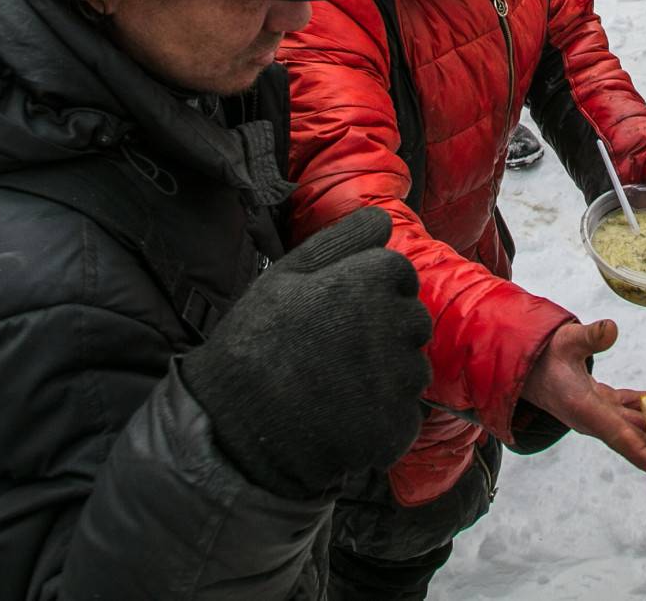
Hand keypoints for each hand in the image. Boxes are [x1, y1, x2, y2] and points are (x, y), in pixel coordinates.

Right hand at [183, 208, 431, 497]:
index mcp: (370, 280)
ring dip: (387, 377)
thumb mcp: (286, 275)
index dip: (372, 290)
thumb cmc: (255, 342)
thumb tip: (383, 219)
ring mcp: (398, 378)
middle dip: (386, 332)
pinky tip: (342, 419)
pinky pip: (404, 415)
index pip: (400, 273)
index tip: (342, 309)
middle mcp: (394, 324)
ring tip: (336, 387)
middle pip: (414, 320)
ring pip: (414, 369)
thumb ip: (341, 241)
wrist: (231, 426)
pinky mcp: (397, 426)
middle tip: (337, 351)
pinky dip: (381, 420)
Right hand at [520, 320, 645, 471]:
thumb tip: (611, 329)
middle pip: (638, 438)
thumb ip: (588, 336)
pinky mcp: (602, 404)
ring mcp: (599, 414)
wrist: (524, 363)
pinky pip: (632, 411)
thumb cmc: (543, 353)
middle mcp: (595, 419)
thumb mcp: (565, 341)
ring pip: (637, 426)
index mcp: (585, 411)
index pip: (623, 440)